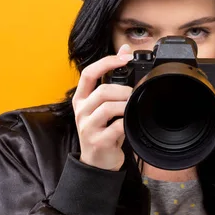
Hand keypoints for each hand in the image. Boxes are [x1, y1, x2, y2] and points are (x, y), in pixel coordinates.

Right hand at [72, 44, 133, 170]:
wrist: (98, 163)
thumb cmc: (103, 132)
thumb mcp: (104, 106)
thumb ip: (112, 82)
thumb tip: (125, 50)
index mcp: (81, 99)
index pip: (88, 73)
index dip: (106, 62)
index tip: (124, 57)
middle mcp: (81, 111)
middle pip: (103, 91)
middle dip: (123, 91)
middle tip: (133, 96)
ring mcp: (87, 127)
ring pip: (109, 107)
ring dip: (126, 106)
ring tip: (131, 111)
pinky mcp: (97, 141)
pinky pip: (117, 126)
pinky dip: (127, 123)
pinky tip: (128, 126)